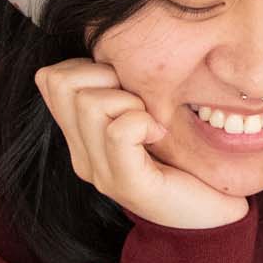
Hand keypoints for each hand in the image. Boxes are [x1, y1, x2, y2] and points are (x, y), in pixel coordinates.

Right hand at [35, 58, 251, 230]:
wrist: (212, 214)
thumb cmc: (185, 157)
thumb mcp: (146, 111)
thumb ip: (122, 88)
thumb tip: (113, 48)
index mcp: (80, 136)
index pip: (51, 77)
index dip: (87, 66)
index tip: (125, 86)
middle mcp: (80, 154)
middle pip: (62, 82)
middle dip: (106, 76)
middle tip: (139, 101)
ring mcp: (99, 171)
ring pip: (89, 103)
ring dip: (128, 100)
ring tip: (150, 121)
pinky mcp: (125, 183)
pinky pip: (119, 131)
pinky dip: (143, 122)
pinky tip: (160, 134)